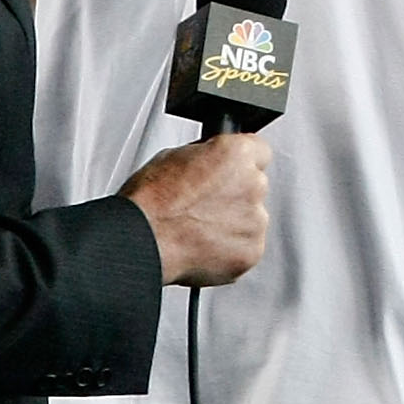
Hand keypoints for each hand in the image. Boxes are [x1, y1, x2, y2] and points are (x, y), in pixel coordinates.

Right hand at [120, 131, 270, 285]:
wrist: (143, 240)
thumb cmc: (152, 200)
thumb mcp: (175, 155)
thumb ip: (208, 157)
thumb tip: (212, 163)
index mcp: (238, 155)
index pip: (259, 151)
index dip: (240, 163)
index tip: (231, 172)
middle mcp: (253, 186)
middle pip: (255, 186)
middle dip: (235, 195)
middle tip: (205, 204)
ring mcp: (255, 221)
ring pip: (252, 219)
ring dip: (233, 223)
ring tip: (199, 228)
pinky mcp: (251, 253)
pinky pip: (246, 247)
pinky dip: (230, 249)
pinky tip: (204, 246)